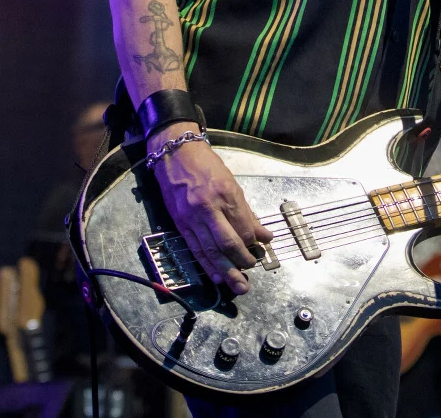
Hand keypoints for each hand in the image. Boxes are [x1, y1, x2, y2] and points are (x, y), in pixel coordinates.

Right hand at [149, 123, 272, 295]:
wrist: (176, 155)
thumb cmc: (208, 166)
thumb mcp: (233, 184)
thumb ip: (247, 212)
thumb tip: (264, 235)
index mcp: (226, 195)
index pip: (243, 228)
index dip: (253, 243)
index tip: (261, 250)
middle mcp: (208, 209)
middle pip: (227, 243)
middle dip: (241, 262)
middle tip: (250, 274)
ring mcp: (192, 218)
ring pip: (210, 250)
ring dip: (224, 270)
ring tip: (236, 285)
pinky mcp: (180, 224)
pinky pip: (195, 248)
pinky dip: (206, 264)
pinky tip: (215, 276)